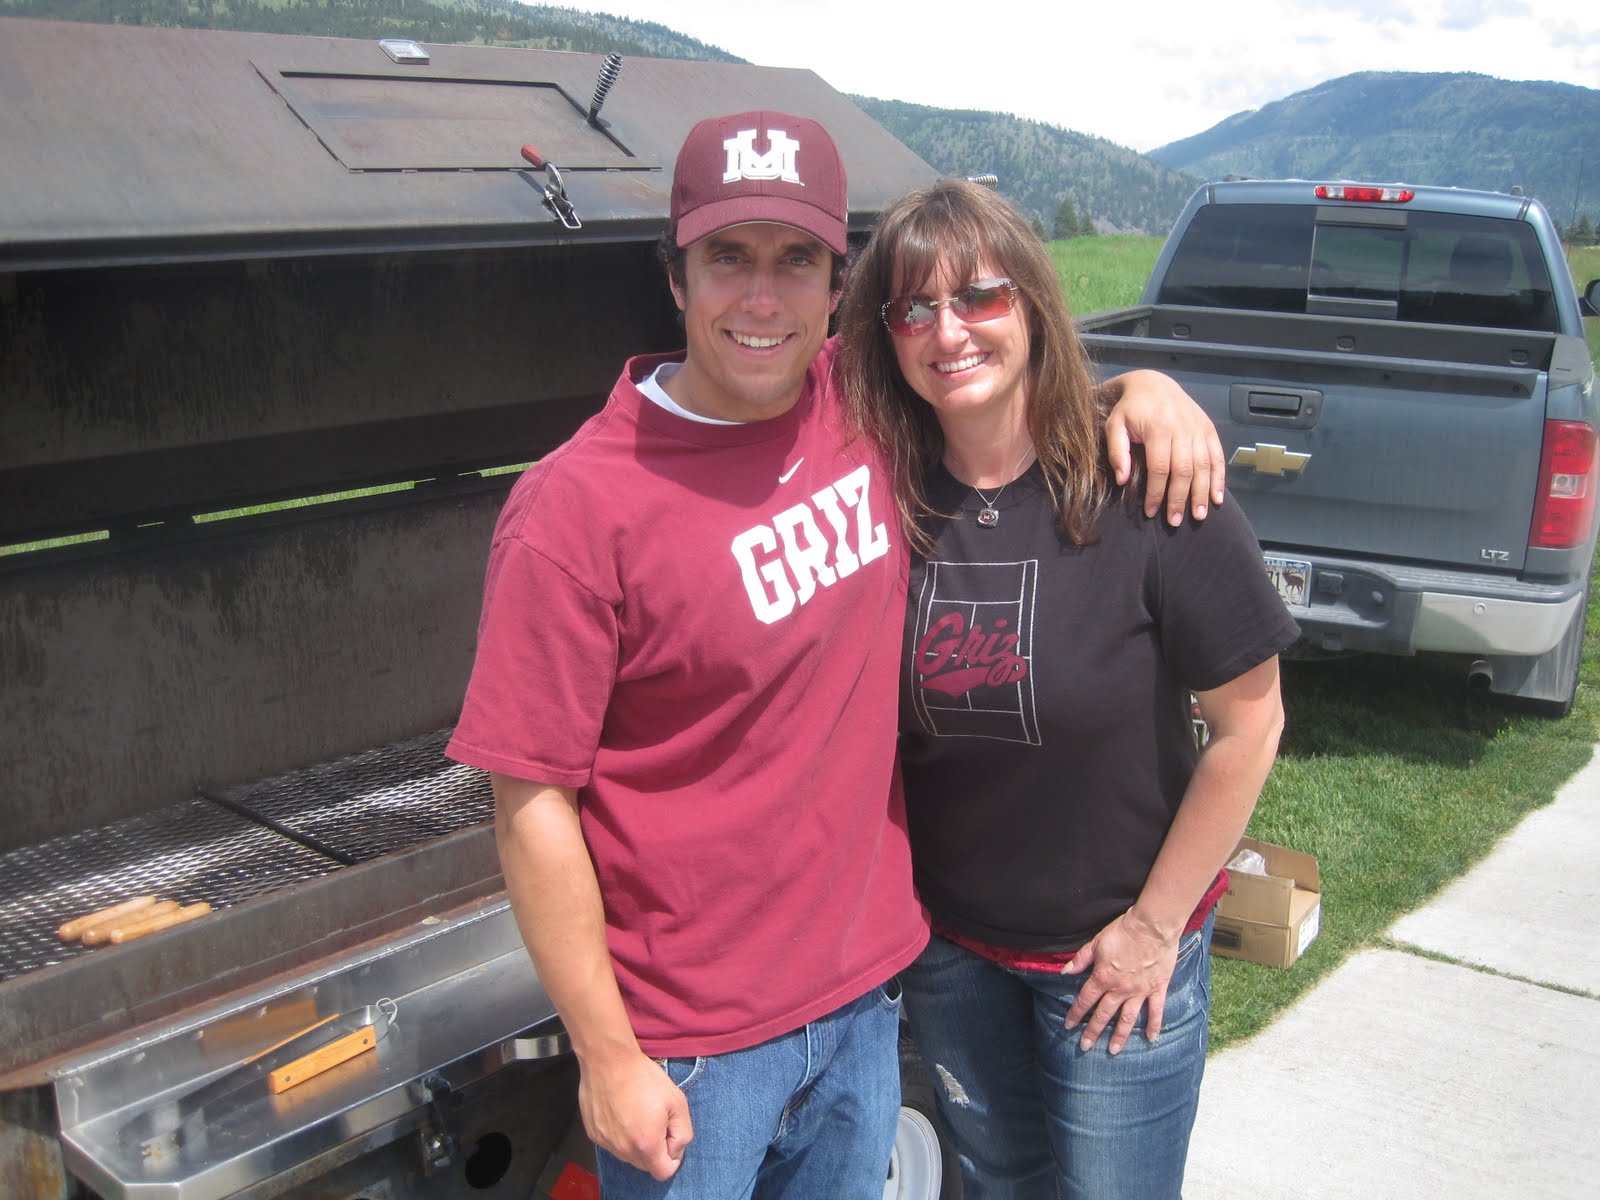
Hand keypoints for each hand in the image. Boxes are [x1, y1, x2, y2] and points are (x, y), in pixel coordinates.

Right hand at [578, 1049, 693, 1179]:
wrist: (608, 1060)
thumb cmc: (644, 1078)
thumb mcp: (677, 1102)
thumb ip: (683, 1133)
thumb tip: (675, 1149)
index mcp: (646, 1145)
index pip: (663, 1173)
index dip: (672, 1157)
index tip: (670, 1134)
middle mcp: (623, 1150)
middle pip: (645, 1165)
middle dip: (654, 1149)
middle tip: (655, 1119)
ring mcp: (606, 1143)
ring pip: (628, 1154)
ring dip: (636, 1142)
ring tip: (637, 1112)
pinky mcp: (593, 1133)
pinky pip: (613, 1143)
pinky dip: (620, 1133)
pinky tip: (621, 1110)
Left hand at [1061, 910, 1180, 1053]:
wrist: (1152, 926)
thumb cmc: (1123, 931)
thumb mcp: (1096, 942)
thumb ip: (1081, 959)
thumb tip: (1064, 972)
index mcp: (1103, 977)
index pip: (1085, 1000)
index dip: (1075, 1014)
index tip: (1068, 1026)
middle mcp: (1120, 989)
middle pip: (1103, 1014)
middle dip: (1092, 1032)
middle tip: (1085, 1047)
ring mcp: (1139, 991)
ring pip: (1127, 1019)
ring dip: (1119, 1036)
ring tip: (1113, 1051)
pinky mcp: (1157, 989)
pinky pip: (1156, 1011)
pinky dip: (1154, 1026)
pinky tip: (1151, 1039)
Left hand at [1102, 370, 1225, 525]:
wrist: (1153, 384)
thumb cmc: (1130, 409)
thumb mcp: (1114, 425)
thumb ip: (1116, 452)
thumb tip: (1122, 480)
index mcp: (1158, 428)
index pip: (1159, 468)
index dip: (1156, 493)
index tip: (1150, 512)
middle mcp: (1182, 428)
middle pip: (1184, 470)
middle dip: (1180, 499)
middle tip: (1174, 522)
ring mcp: (1198, 428)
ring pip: (1204, 466)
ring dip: (1202, 493)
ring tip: (1198, 516)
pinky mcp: (1209, 429)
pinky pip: (1217, 457)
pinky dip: (1219, 479)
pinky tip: (1217, 498)